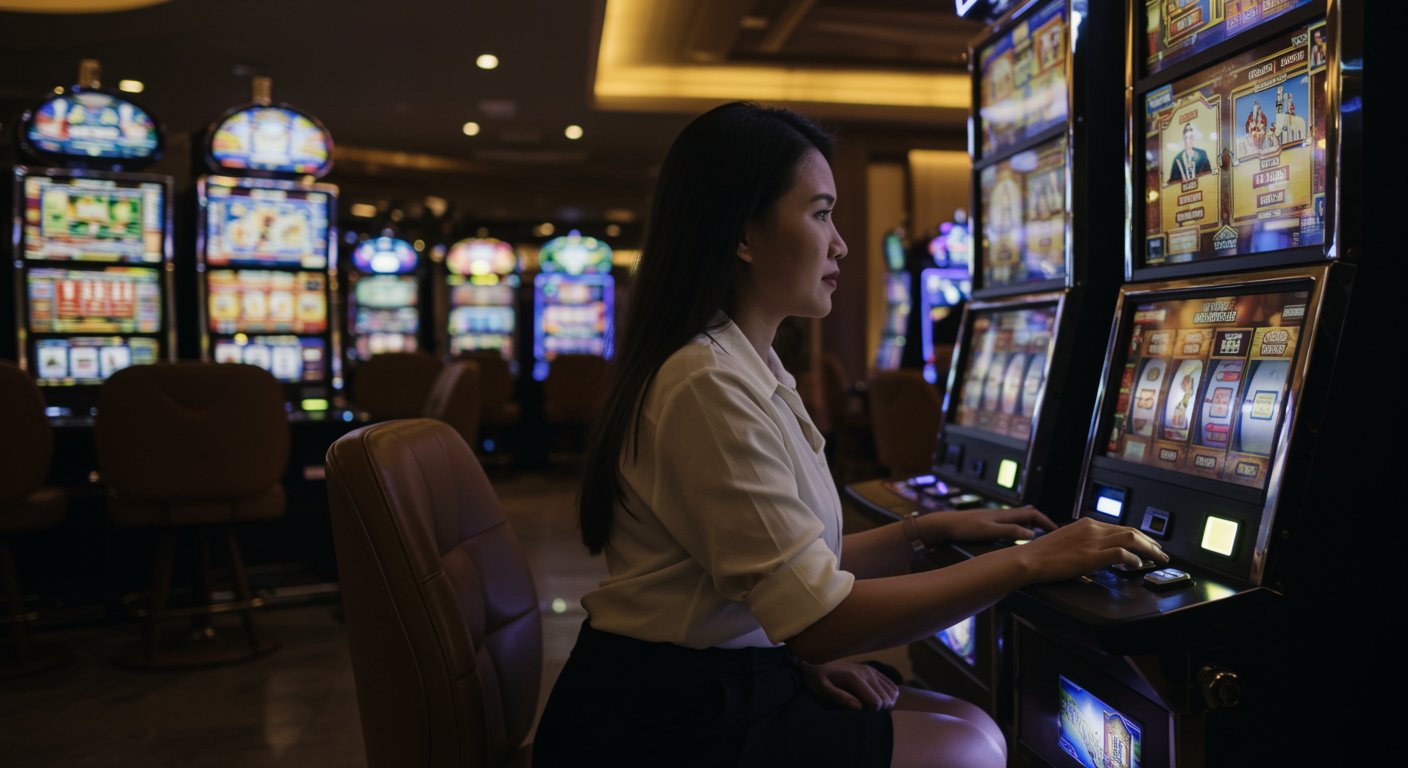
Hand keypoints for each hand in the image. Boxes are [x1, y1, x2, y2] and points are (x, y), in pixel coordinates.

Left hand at [795, 660, 898, 710]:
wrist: (816, 664)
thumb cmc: (817, 679)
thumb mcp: (823, 689)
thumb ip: (840, 697)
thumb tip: (859, 707)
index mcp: (854, 677)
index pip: (876, 702)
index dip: (870, 713)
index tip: (857, 713)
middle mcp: (866, 671)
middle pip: (886, 699)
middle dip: (877, 710)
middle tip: (861, 711)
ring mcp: (872, 670)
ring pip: (892, 693)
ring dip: (884, 704)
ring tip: (868, 706)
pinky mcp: (874, 671)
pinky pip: (892, 686)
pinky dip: (888, 696)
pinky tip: (875, 700)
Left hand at [921, 505, 1059, 544]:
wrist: (945, 525)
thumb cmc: (965, 528)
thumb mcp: (990, 532)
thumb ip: (1011, 533)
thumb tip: (1033, 535)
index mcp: (1005, 514)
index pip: (1033, 514)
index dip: (1047, 522)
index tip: (1058, 532)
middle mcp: (1002, 514)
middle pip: (1028, 514)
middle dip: (1042, 523)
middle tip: (1053, 534)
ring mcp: (996, 518)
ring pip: (1019, 519)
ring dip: (1031, 526)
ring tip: (1040, 537)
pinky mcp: (989, 523)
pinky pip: (1011, 524)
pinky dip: (1020, 529)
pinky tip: (1018, 538)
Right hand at [1014, 517, 1168, 582]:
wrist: (1029, 559)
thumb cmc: (1041, 555)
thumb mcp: (1066, 543)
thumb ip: (1083, 544)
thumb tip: (1096, 556)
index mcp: (1086, 524)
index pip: (1120, 527)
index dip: (1138, 536)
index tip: (1146, 544)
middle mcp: (1092, 528)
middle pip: (1130, 530)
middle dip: (1150, 541)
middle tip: (1160, 552)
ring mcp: (1093, 541)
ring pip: (1131, 538)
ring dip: (1149, 548)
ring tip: (1158, 558)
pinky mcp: (1092, 555)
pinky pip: (1122, 553)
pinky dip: (1134, 558)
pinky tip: (1138, 565)